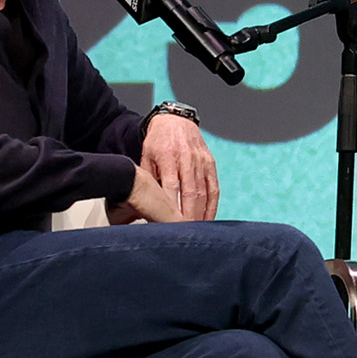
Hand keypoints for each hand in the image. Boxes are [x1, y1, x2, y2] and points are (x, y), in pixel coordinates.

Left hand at [129, 109, 218, 223]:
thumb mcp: (146, 157)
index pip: (170, 188)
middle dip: (187, 216)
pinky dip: (212, 206)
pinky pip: (214, 188)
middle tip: (183, 236)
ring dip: (200, 214)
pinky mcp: (210, 164)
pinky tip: (208, 220)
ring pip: (203, 193)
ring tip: (195, 233)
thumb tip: (143, 207)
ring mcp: (201, 161)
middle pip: (189, 193)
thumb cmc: (157, 142)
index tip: (167, 226)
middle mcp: (186, 159)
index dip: (170, 208)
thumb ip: (148, 180)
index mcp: (167, 157)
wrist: (175, 121)